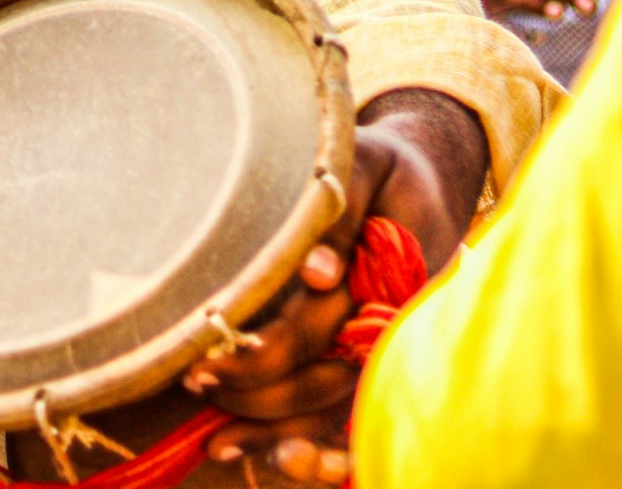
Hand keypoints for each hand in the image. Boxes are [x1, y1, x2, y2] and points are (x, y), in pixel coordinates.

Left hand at [183, 90, 484, 481]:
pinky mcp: (380, 360)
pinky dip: (303, 440)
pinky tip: (254, 456)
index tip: (213, 357)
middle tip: (196, 381)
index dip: (275, 350)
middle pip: (331, 376)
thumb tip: (318, 275)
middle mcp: (402, 322)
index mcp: (400, 274)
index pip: (332, 327)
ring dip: (278, 429)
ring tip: (217, 441)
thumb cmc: (378, 165)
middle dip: (262, 390)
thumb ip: (340, 216)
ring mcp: (394, 347)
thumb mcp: (361, 165)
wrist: (425, 175)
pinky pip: (347, 413)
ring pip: (339, 407)